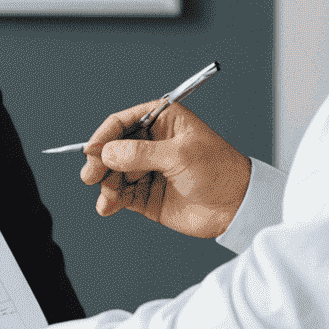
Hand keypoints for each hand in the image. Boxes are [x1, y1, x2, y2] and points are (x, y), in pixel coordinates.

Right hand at [80, 99, 251, 237]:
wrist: (236, 207)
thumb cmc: (219, 170)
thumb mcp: (180, 155)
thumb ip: (140, 153)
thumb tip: (107, 153)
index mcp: (162, 121)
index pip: (122, 122)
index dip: (104, 136)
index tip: (91, 151)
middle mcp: (151, 143)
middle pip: (112, 148)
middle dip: (100, 163)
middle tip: (91, 176)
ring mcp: (147, 170)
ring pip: (113, 173)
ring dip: (106, 185)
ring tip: (109, 197)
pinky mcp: (146, 194)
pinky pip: (120, 195)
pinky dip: (110, 201)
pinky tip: (107, 207)